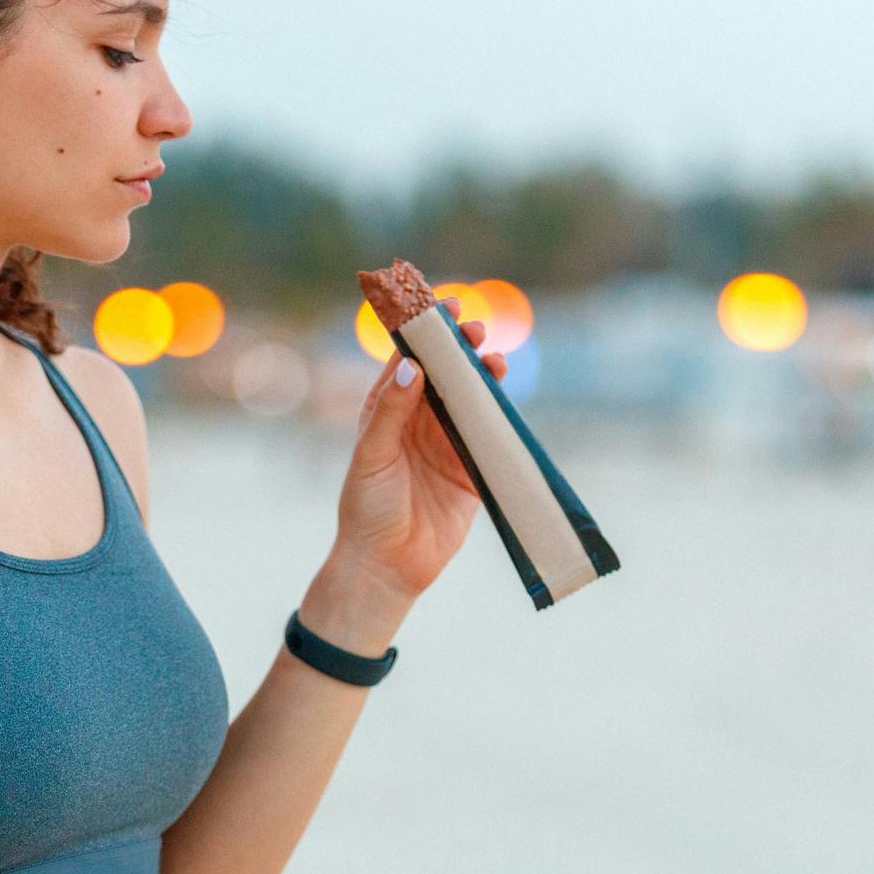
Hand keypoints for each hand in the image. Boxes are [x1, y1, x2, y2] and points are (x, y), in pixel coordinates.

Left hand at [340, 299, 510, 598]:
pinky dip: (500, 418)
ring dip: (484, 379)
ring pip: (471, 402)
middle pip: (446, 376)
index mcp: (388, 412)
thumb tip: (412, 366)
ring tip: (495, 360)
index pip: (409, 362)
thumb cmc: (366, 509)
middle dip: (461, 350)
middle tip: (476, 329)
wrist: (385, 566)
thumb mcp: (372, 455)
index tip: (443, 307)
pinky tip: (507, 400)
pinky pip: (490, 439)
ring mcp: (447, 446)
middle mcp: (419, 424)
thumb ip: (391, 411)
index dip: (426, 334)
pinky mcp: (471, 473)